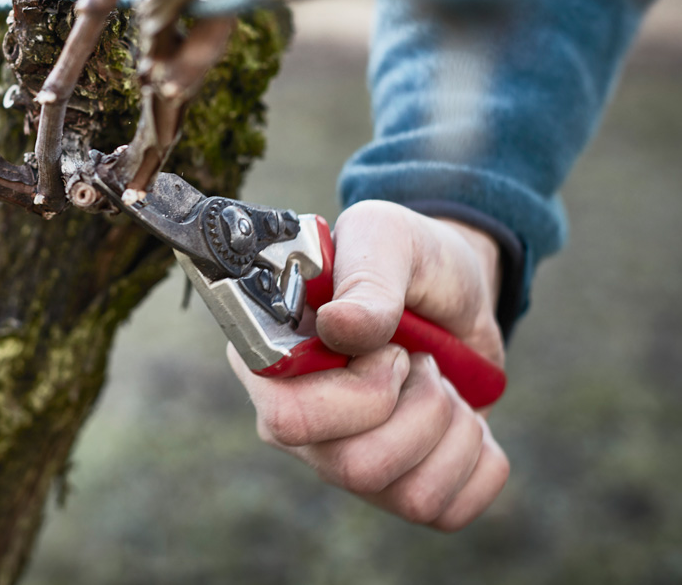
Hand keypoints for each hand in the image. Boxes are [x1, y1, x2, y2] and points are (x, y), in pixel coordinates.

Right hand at [227, 200, 508, 529]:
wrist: (454, 286)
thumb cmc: (404, 254)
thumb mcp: (386, 238)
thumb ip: (366, 277)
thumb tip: (340, 326)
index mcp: (271, 361)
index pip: (285, 419)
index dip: (352, 394)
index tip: (389, 348)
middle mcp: (296, 421)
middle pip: (353, 468)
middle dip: (416, 408)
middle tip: (419, 358)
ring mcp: (344, 460)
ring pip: (407, 496)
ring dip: (450, 425)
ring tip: (438, 377)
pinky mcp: (397, 488)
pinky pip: (449, 511)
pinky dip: (478, 459)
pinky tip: (461, 415)